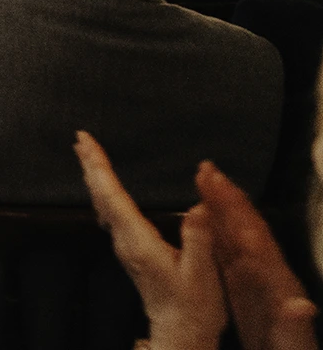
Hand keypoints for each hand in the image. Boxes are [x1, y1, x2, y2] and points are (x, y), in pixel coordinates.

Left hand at [75, 131, 225, 349]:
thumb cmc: (195, 306)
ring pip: (103, 204)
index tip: (86, 142)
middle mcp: (125, 241)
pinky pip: (110, 213)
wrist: (182, 333)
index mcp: (138, 241)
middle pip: (102, 196)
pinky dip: (105, 193)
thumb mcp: (203, 273)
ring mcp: (125, 247)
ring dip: (95, 177)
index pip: (112, 197)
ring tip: (87, 155)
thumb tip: (198, 205)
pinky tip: (104, 188)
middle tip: (80, 138)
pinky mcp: (131, 251)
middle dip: (91, 165)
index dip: (99, 167)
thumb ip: (199, 237)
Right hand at [195, 160, 317, 349]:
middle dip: (226, 198)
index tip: (218, 182)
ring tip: (201, 184)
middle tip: (205, 169)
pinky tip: (199, 224)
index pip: (254, 239)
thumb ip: (296, 327)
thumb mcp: (295, 347)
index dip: (237, 210)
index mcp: (277, 283)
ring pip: (233, 238)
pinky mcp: (241, 293)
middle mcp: (266, 275)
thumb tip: (301, 305)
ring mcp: (254, 282)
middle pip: (243, 229)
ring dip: (218, 209)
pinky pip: (224, 256)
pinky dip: (212, 235)